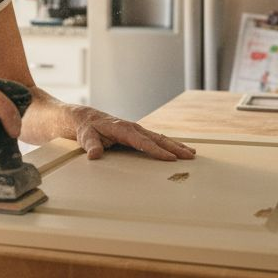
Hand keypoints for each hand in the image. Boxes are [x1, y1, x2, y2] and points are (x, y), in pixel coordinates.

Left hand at [73, 109, 195, 161]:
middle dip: (175, 148)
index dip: (157, 151)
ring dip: (176, 146)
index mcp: (123, 129)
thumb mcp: (86, 137)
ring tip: (191, 153)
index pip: (143, 142)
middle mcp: (133, 128)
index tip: (170, 158)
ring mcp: (137, 130)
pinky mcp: (138, 134)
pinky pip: (156, 139)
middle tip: (189, 157)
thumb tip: (94, 155)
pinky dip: (169, 144)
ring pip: (160, 138)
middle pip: (158, 139)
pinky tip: (179, 150)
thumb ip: (91, 146)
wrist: (85, 119)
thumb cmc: (86, 128)